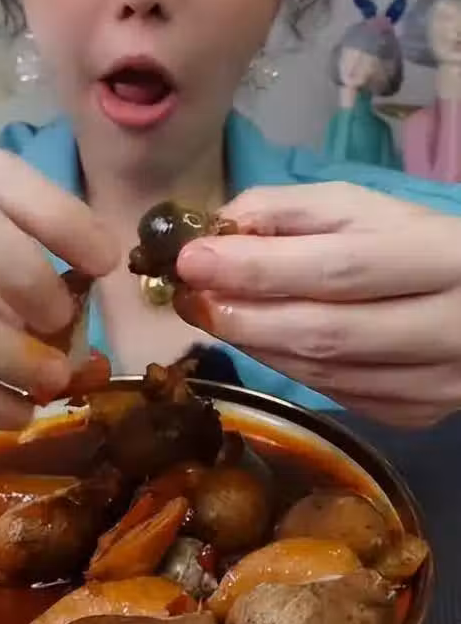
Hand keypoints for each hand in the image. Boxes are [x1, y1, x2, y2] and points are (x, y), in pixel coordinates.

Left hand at [174, 182, 460, 427]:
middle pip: (325, 332)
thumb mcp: (364, 209)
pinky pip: (336, 395)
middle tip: (187, 296)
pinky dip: (285, 368)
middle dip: (242, 315)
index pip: (337, 269)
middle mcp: (447, 328)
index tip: (191, 260)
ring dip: (255, 344)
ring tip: (212, 313)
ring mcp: (434, 383)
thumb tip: (216, 233)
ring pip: (324, 372)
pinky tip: (259, 342)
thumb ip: (290, 211)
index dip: (258, 268)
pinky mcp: (417, 415)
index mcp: (439, 258)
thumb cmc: (419, 243)